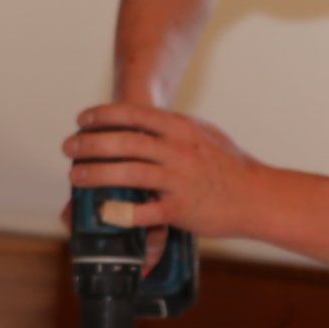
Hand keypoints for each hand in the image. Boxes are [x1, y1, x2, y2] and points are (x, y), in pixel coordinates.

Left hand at [63, 101, 261, 236]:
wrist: (259, 197)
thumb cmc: (232, 165)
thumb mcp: (204, 135)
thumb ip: (175, 128)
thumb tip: (147, 121)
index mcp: (181, 128)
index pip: (134, 115)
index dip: (103, 116)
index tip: (82, 120)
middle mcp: (178, 150)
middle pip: (124, 142)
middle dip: (90, 144)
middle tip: (69, 147)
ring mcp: (179, 179)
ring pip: (128, 173)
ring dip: (96, 175)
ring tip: (75, 176)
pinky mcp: (181, 209)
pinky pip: (144, 212)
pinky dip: (120, 212)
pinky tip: (101, 212)